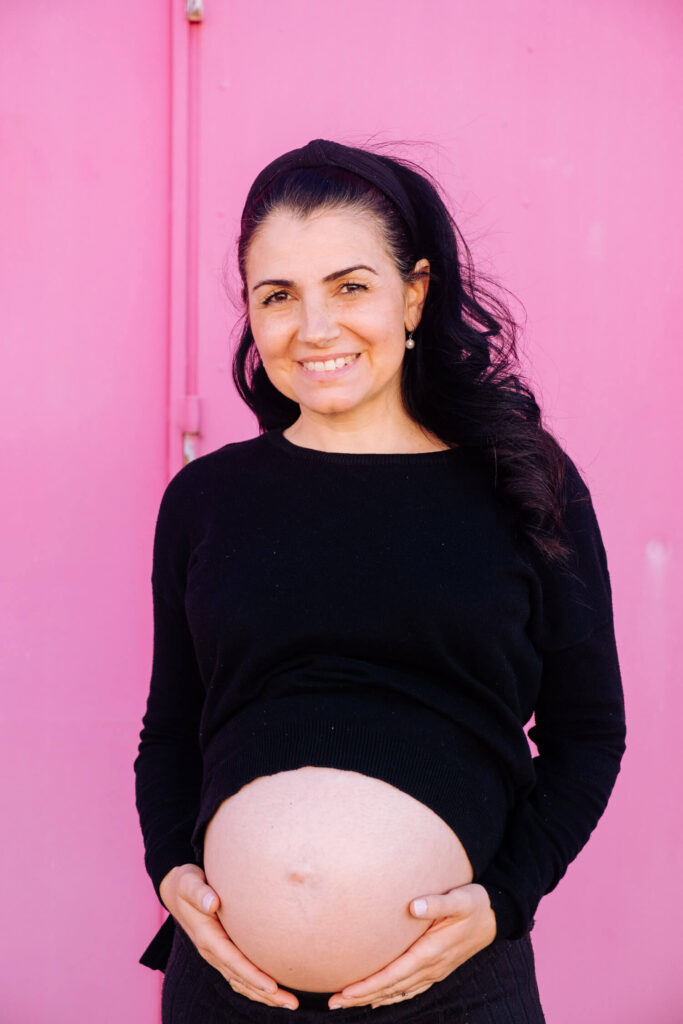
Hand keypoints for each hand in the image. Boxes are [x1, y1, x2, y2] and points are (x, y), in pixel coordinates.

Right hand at [159, 864, 298, 1009]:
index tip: (273, 987)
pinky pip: (239, 975)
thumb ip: (200, 893)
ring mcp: (216, 955)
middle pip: (241, 979)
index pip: (233, 961)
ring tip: (289, 1003)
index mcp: (207, 937)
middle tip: (292, 1004)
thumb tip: (213, 903)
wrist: (176, 890)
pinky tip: (273, 991)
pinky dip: (256, 986)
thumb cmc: (187, 883)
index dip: (253, 976)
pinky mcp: (222, 952)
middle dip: (265, 994)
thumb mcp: (189, 883)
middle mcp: (212, 951)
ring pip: (241, 982)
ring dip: (264, 996)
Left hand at [327, 882, 496, 1010]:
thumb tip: (414, 906)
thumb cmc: (474, 903)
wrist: (494, 916)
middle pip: (391, 988)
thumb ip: (436, 903)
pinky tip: (378, 999)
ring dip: (372, 999)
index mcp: (431, 952)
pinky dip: (391, 996)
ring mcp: (434, 971)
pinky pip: (410, 989)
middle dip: (361, 997)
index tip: (345, 992)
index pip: (393, 975)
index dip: (368, 985)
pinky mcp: (437, 969)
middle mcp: (431, 967)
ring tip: (347, 1003)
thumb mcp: (458, 899)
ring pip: (398, 992)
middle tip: (333, 1002)